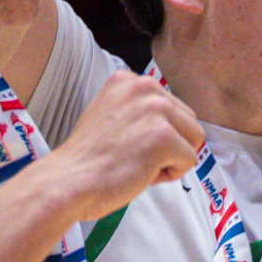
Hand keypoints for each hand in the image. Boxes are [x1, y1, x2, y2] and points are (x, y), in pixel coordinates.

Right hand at [40, 71, 199, 223]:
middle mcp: (143, 86)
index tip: (127, 143)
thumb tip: (172, 124)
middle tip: (134, 157)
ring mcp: (154, 109)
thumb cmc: (88, 159)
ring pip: (194, 138)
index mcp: (128, 79)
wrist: (68, 182)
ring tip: (139, 163)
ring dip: (172, 158)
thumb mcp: (110, 114)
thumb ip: (138, 111)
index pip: (170, 106)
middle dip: (169, 145)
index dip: (155, 134)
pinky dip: (171, 174)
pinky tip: (142, 173)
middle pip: (187, 120)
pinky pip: (190, 160)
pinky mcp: (163, 136)